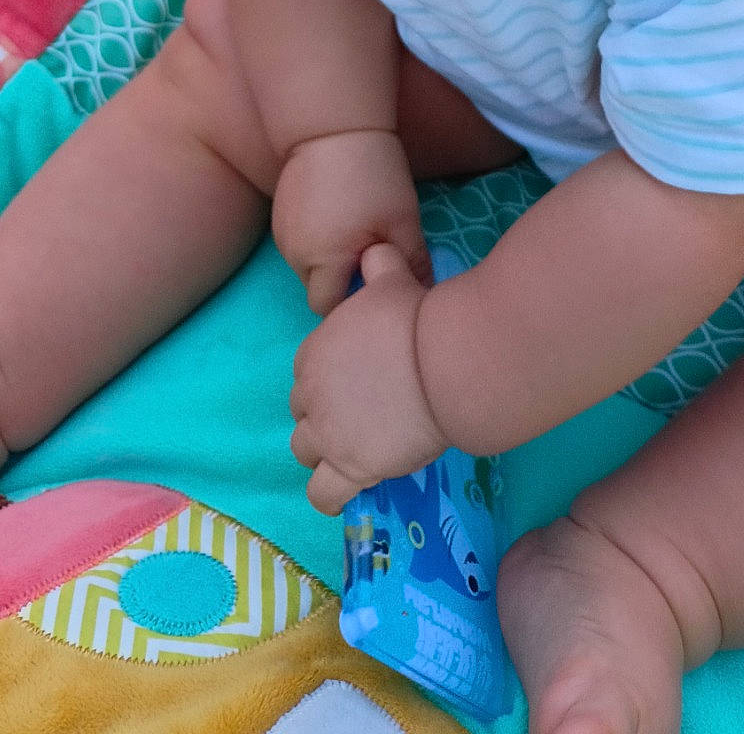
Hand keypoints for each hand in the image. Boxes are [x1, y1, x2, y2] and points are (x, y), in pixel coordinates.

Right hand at [272, 129, 431, 314]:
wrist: (333, 124)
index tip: (375, 277)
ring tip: (353, 224)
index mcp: (324, 263)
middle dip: (340, 279)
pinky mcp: (278, 213)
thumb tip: (422, 291)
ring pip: (307, 264)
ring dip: (327, 257)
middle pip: (316, 287)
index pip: (328, 307)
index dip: (352, 300)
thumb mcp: (402, 220)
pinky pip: (298, 241)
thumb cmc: (372, 175)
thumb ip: (412, 261)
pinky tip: (336, 210)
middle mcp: (294, 255)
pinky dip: (316, 236)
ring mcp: (282, 233)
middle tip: (369, 249)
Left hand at [289, 242, 447, 513]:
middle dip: (324, 413)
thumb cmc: (416, 318)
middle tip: (362, 413)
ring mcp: (328, 434)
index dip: (329, 378)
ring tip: (357, 448)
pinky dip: (331, 494)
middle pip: (301, 411)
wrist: (441, 364)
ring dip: (324, 451)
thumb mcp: (392, 279)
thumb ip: (378, 264)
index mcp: (314, 352)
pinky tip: (349, 489)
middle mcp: (311, 394)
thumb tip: (376, 250)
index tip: (357, 380)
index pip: (305, 372)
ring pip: (304, 450)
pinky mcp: (350, 467)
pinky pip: (322, 494)